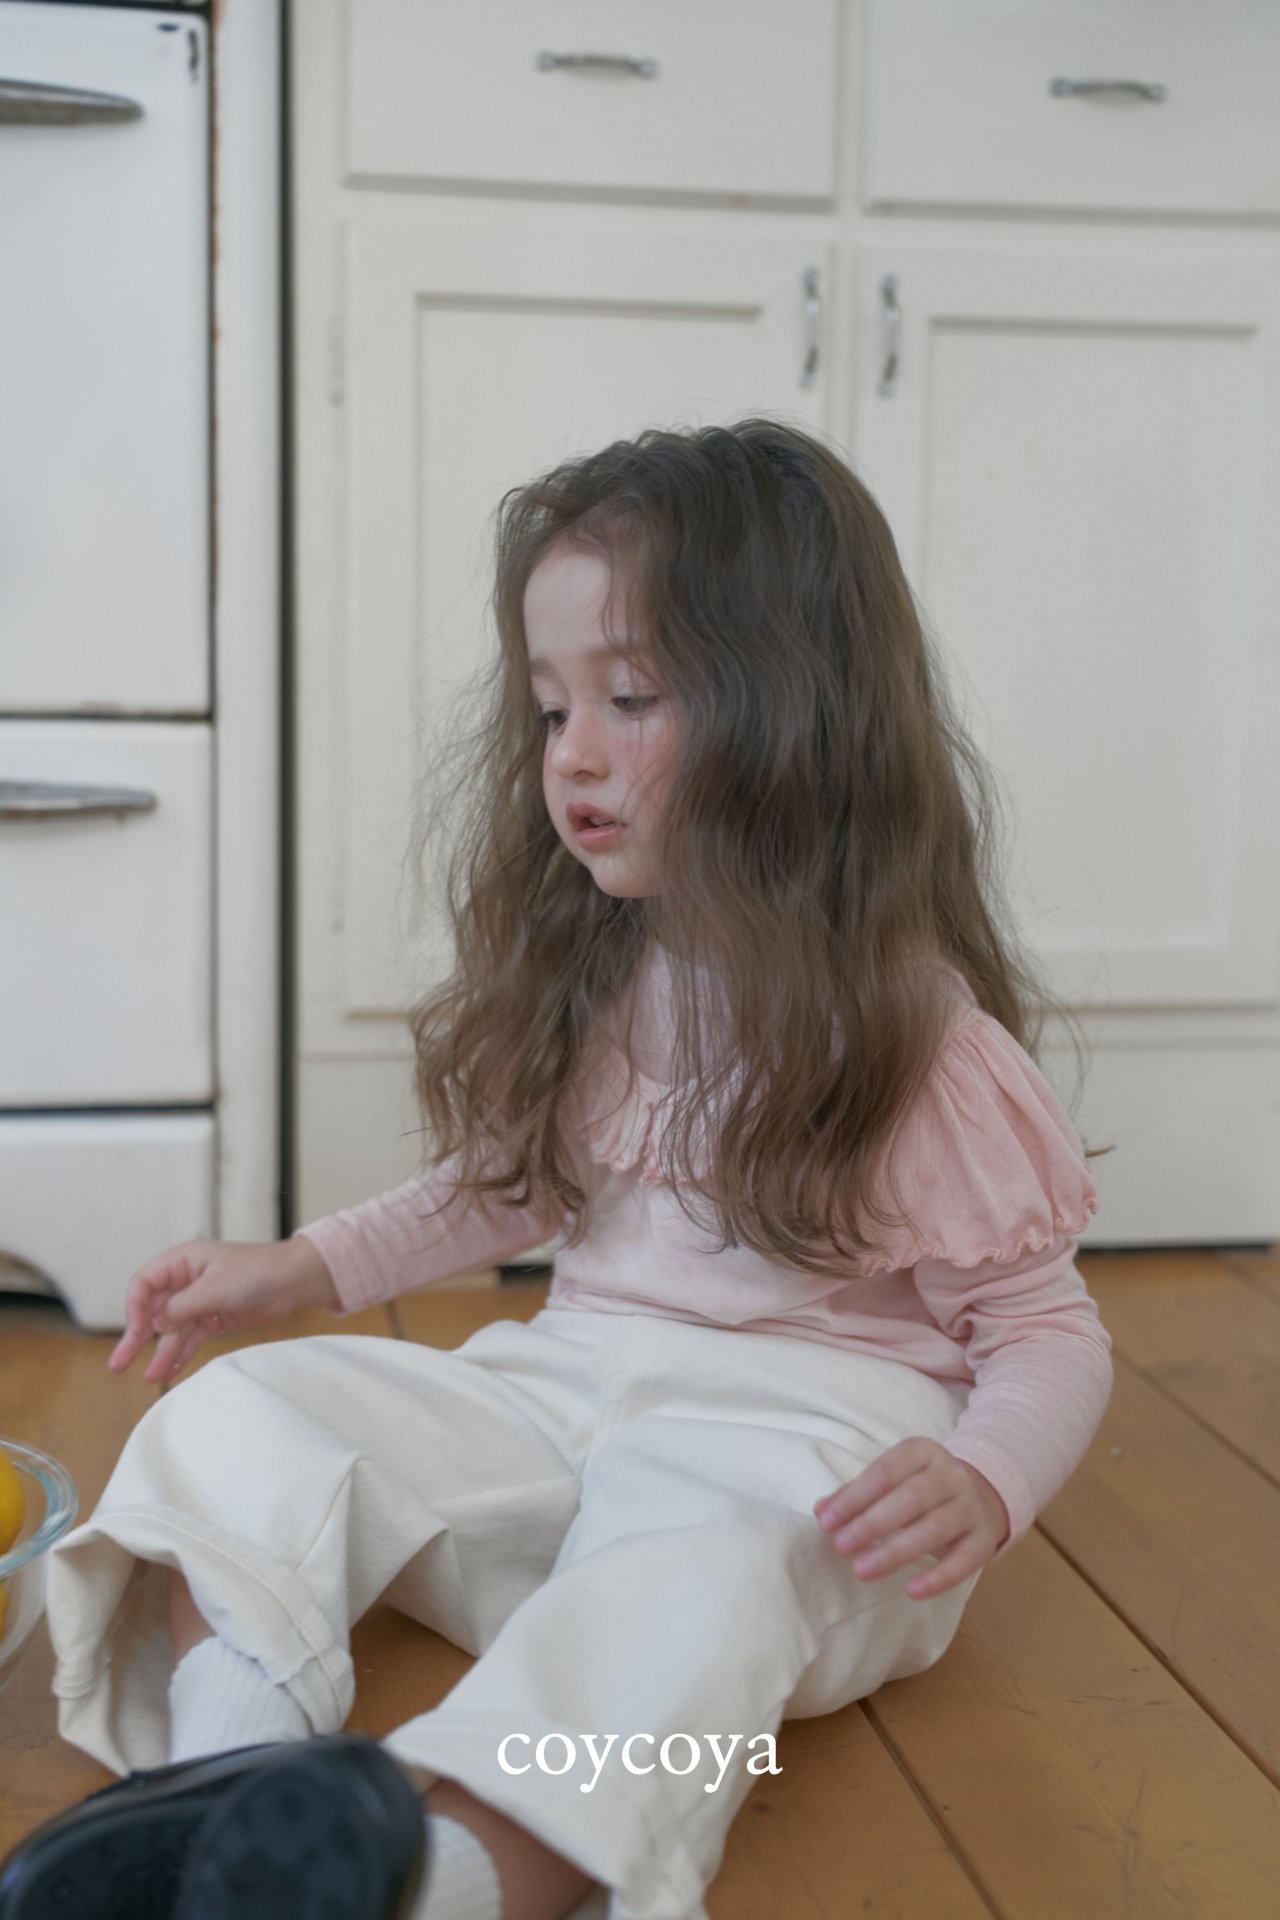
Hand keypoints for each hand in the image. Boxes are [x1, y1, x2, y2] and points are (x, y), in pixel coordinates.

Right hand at [108, 1236, 339, 1382]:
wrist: (294, 1281)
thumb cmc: (256, 1272)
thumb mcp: (214, 1288)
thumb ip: (181, 1307)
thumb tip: (154, 1325)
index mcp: (182, 1261)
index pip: (145, 1283)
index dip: (135, 1306)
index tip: (138, 1329)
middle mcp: (186, 1281)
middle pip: (153, 1311)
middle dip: (135, 1338)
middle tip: (117, 1365)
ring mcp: (199, 1302)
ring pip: (172, 1331)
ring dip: (161, 1353)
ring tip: (150, 1378)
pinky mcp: (214, 1318)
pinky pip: (190, 1339)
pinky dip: (180, 1354)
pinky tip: (168, 1372)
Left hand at [813, 1436, 1009, 1599]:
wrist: (981, 1494)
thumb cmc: (921, 1489)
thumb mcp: (893, 1480)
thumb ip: (856, 1494)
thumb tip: (821, 1511)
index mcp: (922, 1451)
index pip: (884, 1472)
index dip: (854, 1497)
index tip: (826, 1522)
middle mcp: (950, 1474)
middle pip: (911, 1498)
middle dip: (872, 1524)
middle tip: (842, 1547)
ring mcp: (971, 1506)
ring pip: (934, 1528)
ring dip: (896, 1552)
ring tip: (862, 1570)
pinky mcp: (985, 1538)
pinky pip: (964, 1561)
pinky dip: (938, 1578)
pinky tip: (912, 1592)